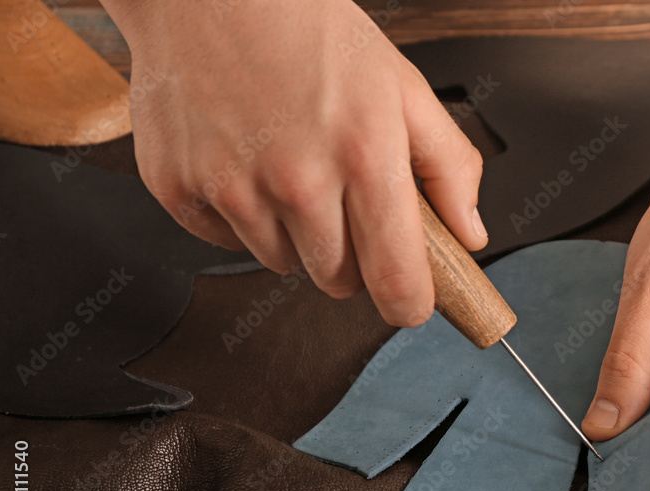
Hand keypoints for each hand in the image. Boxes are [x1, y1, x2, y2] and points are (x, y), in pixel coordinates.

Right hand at [105, 0, 486, 325]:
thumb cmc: (308, 29)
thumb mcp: (401, 86)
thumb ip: (447, 166)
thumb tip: (470, 234)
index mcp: (365, 156)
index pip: (396, 281)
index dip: (410, 303)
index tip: (411, 301)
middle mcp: (297, 181)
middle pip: (338, 281)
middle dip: (351, 255)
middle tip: (342, 197)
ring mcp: (231, 188)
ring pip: (282, 263)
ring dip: (294, 235)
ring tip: (288, 166)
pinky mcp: (179, 188)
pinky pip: (225, 241)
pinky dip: (240, 216)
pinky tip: (245, 160)